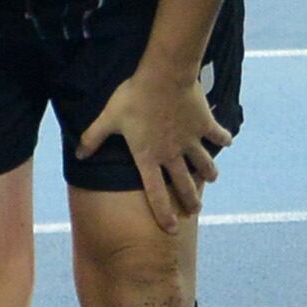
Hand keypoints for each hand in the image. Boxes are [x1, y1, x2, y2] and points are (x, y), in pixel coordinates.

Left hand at [74, 58, 231, 232]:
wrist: (164, 78)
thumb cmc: (134, 98)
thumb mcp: (108, 118)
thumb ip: (93, 138)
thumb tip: (78, 155)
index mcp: (148, 157)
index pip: (155, 193)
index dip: (163, 213)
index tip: (172, 228)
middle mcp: (172, 154)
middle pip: (184, 184)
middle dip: (191, 200)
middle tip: (195, 210)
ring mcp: (191, 140)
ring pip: (204, 164)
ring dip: (209, 173)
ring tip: (212, 178)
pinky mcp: (205, 125)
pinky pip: (218, 135)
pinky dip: (224, 139)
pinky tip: (228, 141)